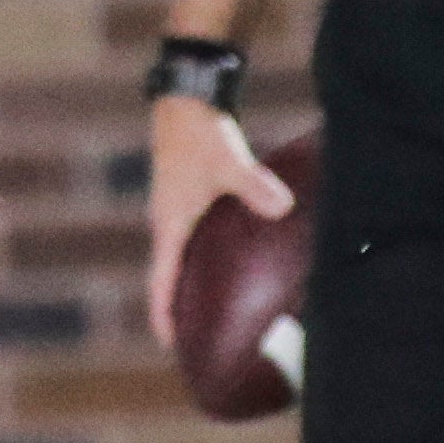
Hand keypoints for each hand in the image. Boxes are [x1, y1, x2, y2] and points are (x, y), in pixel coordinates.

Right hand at [142, 96, 292, 347]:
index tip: (173, 346)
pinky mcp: (188, 196)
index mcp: (170, 223)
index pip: (160, 280)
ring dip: (192, 284)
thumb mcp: (227, 161)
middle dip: (180, 308)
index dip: (164, 314)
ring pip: (181, 258)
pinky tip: (233, 262)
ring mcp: (176, 209)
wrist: (185, 97)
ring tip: (216, 309)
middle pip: (169, 276)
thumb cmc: (200, 132)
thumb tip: (283, 208)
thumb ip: (253, 186)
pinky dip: (205, 260)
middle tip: (200, 338)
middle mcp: (168, 221)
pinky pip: (194, 240)